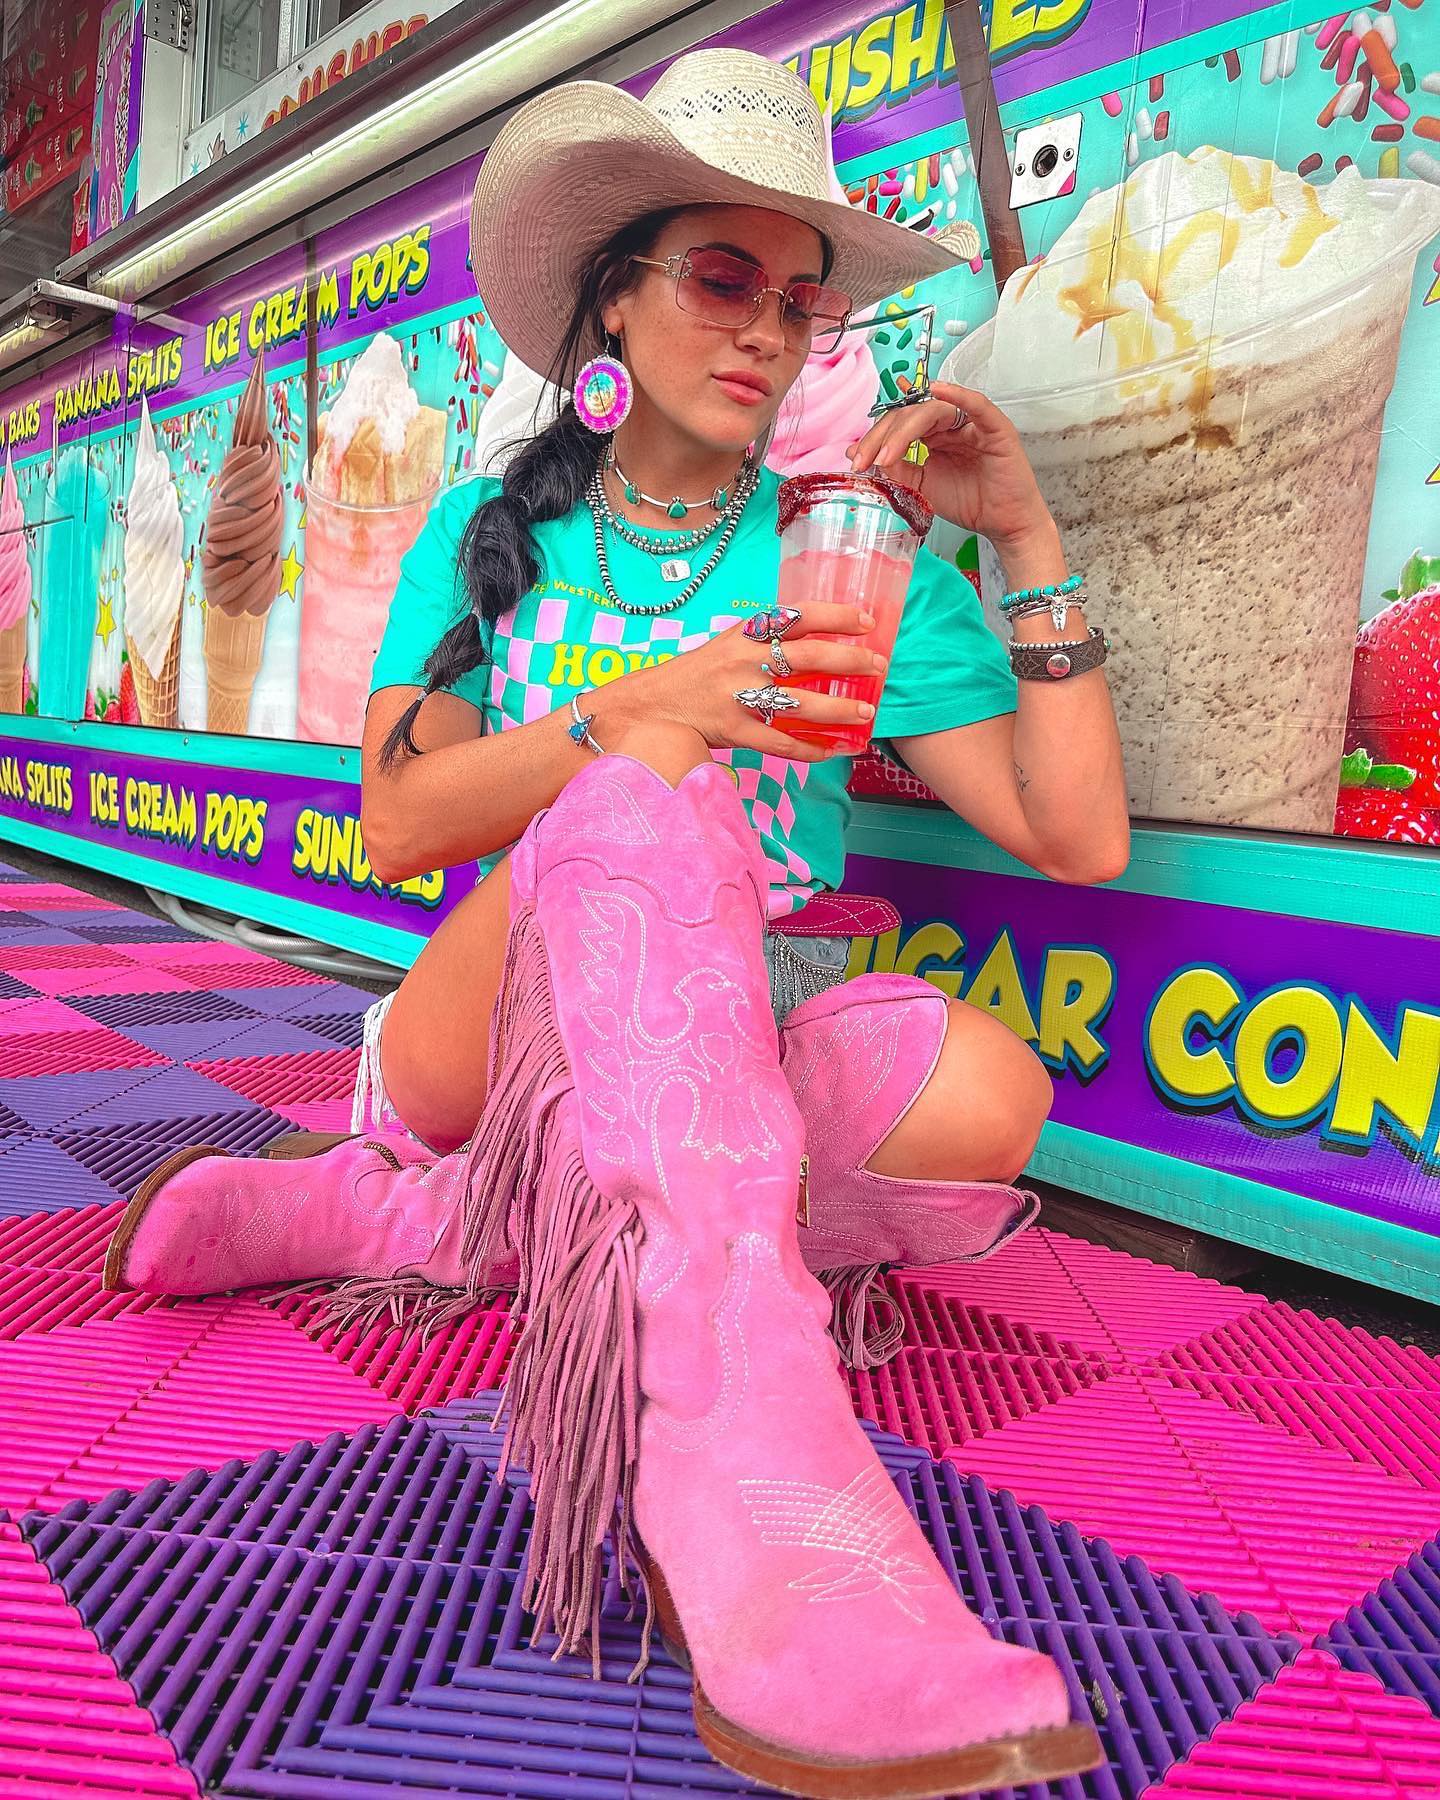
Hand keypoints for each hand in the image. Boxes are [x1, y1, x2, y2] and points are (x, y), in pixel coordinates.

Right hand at [594, 604, 887, 763]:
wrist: (648, 708)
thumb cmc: (694, 676)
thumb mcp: (727, 645)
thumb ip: (764, 643)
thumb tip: (818, 646)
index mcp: (743, 634)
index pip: (798, 615)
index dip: (836, 616)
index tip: (866, 620)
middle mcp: (744, 661)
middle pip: (808, 656)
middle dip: (850, 661)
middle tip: (878, 667)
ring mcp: (739, 697)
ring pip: (801, 702)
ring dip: (839, 709)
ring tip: (867, 713)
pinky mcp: (734, 731)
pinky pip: (781, 742)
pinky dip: (809, 748)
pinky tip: (832, 751)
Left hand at [846, 380, 1057, 566]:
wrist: (1003, 524)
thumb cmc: (969, 502)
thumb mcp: (921, 487)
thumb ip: (896, 469)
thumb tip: (859, 453)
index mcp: (932, 434)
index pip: (898, 425)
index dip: (875, 440)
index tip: (856, 461)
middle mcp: (950, 424)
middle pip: (910, 415)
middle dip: (882, 436)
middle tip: (865, 458)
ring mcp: (972, 423)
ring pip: (933, 410)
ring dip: (905, 429)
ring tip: (887, 454)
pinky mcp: (995, 428)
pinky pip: (977, 405)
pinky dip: (957, 395)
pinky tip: (938, 391)